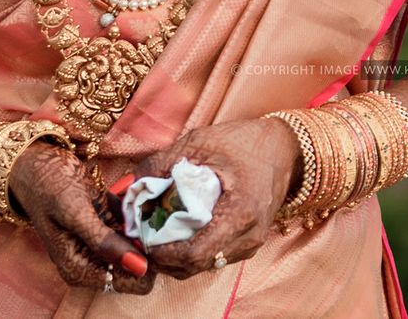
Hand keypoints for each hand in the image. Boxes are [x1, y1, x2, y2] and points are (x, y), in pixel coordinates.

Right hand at [9, 140, 153, 293]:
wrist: (36, 162)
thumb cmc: (48, 185)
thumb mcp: (75, 212)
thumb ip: (103, 242)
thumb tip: (139, 268)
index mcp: (81, 270)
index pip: (131, 282)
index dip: (148, 261)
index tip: (155, 233)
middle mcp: (91, 263)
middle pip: (136, 267)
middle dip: (147, 243)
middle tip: (151, 214)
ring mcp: (99, 245)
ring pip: (137, 247)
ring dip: (144, 227)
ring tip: (144, 203)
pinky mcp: (104, 226)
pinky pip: (130, 229)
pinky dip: (137, 216)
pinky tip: (135, 199)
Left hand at [130, 118, 298, 279]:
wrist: (283, 148)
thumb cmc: (243, 141)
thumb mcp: (198, 143)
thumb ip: (160, 165)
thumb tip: (124, 187)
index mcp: (240, 214)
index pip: (194, 254)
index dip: (161, 252)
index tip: (140, 234)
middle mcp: (248, 238)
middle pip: (195, 266)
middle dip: (163, 255)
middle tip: (140, 232)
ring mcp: (250, 244)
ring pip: (202, 265)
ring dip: (176, 253)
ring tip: (154, 228)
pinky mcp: (247, 243)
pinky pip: (212, 256)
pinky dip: (191, 247)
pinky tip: (177, 226)